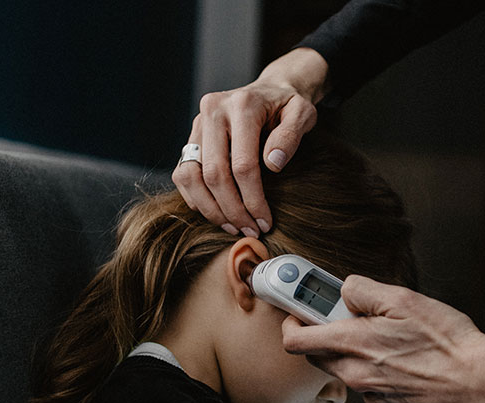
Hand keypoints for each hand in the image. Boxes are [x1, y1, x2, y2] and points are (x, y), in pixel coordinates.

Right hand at [173, 48, 327, 236]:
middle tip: (250, 231)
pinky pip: (182, 174)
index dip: (253, 200)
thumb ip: (291, 135)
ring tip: (233, 227)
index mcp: (241, 105)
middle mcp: (212, 111)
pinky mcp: (191, 137)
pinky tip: (219, 214)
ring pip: (190, 177)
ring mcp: (197, 124)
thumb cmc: (288, 106)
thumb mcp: (302, 113)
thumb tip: (272, 164)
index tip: (265, 221)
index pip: (242, 165)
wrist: (271, 90)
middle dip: (232, 210)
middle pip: (213, 174)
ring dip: (210, 209)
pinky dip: (196, 199)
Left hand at [282, 275, 484, 402]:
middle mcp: (357, 376)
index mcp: (353, 346)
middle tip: (348, 315)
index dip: (291, 321)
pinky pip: (371, 385)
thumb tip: (344, 290)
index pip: (296, 340)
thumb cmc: (448, 341)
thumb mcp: (405, 300)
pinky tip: (405, 359)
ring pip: (346, 370)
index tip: (297, 308)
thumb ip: (364, 291)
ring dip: (354, 352)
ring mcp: (373, 396)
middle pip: (318, 356)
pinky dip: (377, 370)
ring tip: (388, 336)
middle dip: (324, 334)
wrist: (483, 383)